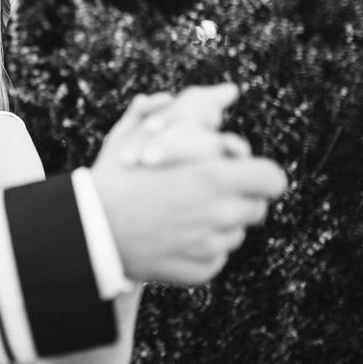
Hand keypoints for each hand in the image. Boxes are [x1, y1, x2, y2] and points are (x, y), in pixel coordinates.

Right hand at [91, 84, 287, 284]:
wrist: (89, 230)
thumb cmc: (112, 179)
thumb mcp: (136, 136)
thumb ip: (173, 114)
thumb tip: (207, 93)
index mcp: (214, 176)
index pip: (272, 179)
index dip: (261, 175)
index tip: (246, 174)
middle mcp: (221, 213)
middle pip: (256, 208)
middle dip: (236, 200)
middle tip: (206, 194)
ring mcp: (212, 246)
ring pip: (234, 234)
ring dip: (216, 225)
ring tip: (180, 216)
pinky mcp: (202, 270)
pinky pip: (215, 257)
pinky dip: (199, 249)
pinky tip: (171, 238)